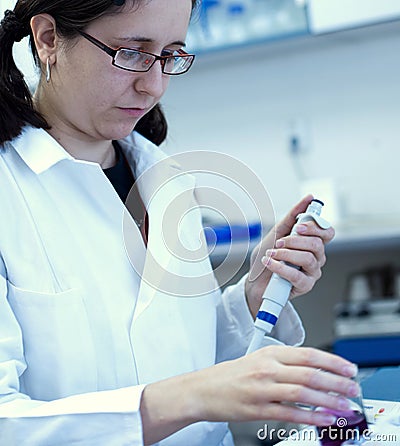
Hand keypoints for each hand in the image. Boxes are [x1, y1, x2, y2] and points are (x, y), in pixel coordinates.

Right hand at [140, 346, 358, 444]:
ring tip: (346, 406)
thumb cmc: (231, 374)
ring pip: (303, 393)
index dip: (332, 362)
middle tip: (353, 388)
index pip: (308, 354)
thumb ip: (285, 363)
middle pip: (310, 373)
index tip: (348, 368)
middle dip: (337, 382)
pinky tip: (325, 420)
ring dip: (329, 401)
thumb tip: (315, 371)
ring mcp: (262, 389)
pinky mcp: (258, 409)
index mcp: (269, 352)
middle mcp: (267, 368)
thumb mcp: (258, 359)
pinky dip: (311, 417)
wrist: (204, 389)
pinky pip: (290, 413)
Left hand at [245, 195, 334, 317]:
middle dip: (295, 240)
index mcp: (311, 243)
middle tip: (279, 241)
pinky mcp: (304, 286)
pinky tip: (270, 263)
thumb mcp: (276, 233)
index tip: (299, 226)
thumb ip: (292, 217)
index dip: (316, 227)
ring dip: (285, 253)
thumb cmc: (267, 257)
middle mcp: (316, 257)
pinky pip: (297, 275)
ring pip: (308, 258)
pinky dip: (280, 267)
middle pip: (317, 244)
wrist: (254, 281)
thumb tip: (308, 198)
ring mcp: (311, 272)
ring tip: (271, 253)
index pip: (327, 232)